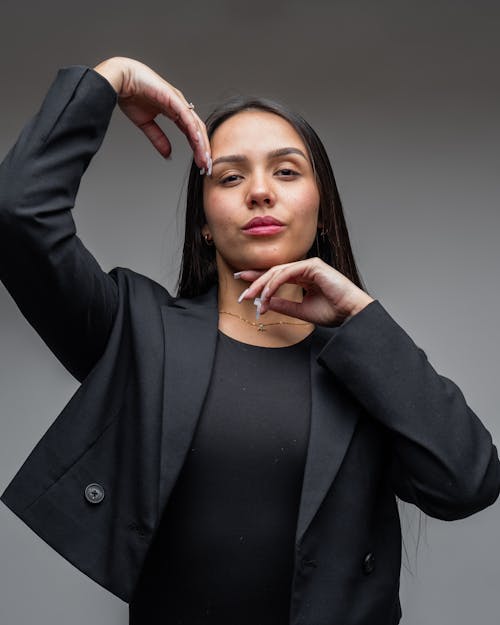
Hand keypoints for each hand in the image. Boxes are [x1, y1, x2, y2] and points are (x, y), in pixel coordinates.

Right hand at [93, 56, 209, 169]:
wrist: (120, 79)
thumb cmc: (131, 95)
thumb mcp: (146, 124)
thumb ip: (158, 139)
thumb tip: (168, 154)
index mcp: (175, 112)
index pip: (192, 134)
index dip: (198, 149)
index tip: (201, 164)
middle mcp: (180, 106)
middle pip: (197, 131)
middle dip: (203, 150)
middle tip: (207, 166)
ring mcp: (178, 101)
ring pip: (195, 125)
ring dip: (201, 143)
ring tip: (204, 158)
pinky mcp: (172, 97)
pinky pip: (185, 116)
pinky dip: (192, 129)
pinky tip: (197, 141)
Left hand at [236, 257, 374, 326]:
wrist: (351, 314)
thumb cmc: (333, 312)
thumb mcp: (301, 310)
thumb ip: (284, 305)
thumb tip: (264, 303)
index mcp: (303, 277)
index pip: (276, 275)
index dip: (258, 279)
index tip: (242, 284)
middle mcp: (305, 269)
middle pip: (274, 271)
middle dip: (255, 282)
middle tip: (242, 294)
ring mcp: (309, 265)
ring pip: (278, 271)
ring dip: (263, 286)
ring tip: (253, 299)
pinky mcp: (313, 265)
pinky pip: (287, 272)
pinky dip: (274, 284)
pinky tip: (267, 295)